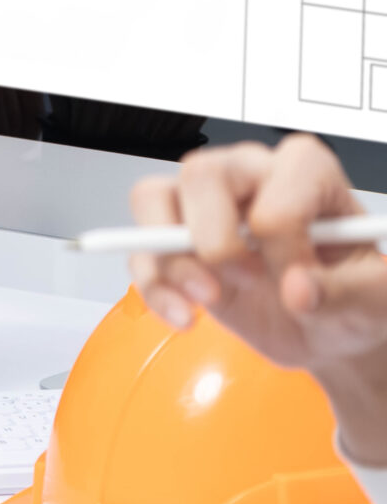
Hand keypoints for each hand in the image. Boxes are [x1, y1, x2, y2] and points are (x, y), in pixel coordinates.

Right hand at [129, 135, 386, 459]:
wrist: (325, 330)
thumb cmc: (352, 298)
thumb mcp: (376, 300)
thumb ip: (348, 293)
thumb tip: (299, 289)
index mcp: (306, 173)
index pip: (279, 187)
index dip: (287, 242)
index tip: (301, 280)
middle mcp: (249, 175)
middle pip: (202, 175)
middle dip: (216, 239)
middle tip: (246, 279)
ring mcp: (205, 205)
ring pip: (153, 198)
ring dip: (171, 259)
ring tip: (207, 299)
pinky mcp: (174, 241)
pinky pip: (140, 251)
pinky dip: (154, 289)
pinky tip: (185, 316)